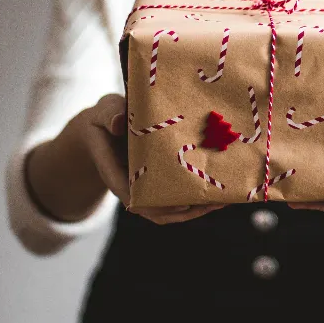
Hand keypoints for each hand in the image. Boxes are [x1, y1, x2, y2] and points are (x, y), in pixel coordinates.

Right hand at [71, 94, 224, 223]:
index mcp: (114, 171)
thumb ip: (109, 114)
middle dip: (183, 210)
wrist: (104, 126)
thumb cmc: (104, 118)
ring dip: (193, 210)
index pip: (132, 195)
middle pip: (154, 210)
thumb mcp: (103, 112)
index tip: (179, 204)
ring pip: (167, 210)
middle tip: (211, 203)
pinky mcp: (156, 183)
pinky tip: (215, 195)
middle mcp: (129, 185)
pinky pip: (173, 199)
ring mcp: (143, 187)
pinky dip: (193, 202)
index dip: (155, 204)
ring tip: (220, 203)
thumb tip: (118, 121)